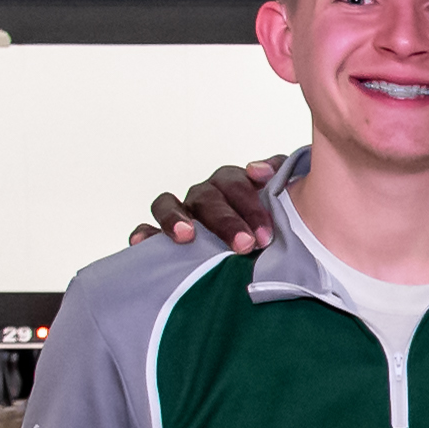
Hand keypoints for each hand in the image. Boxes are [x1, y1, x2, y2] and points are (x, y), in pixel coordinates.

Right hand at [129, 156, 282, 248]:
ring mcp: (181, 214)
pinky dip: (143, 234)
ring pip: (168, 204)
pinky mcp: (160, 237)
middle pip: (207, 198)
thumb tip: (256, 170)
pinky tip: (141, 244)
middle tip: (245, 246)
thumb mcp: (286, 201)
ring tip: (187, 236)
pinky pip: (146, 230)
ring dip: (176, 218)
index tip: (265, 235)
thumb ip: (280, 175)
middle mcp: (204, 196)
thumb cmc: (271, 230)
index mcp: (232, 186)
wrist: (267, 258)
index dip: (250, 206)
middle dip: (225, 222)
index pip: (236, 184)